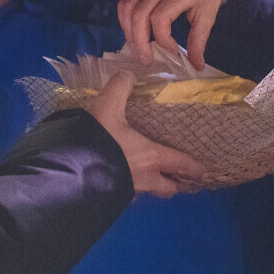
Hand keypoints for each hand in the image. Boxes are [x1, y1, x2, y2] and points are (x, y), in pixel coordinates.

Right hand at [86, 73, 206, 197]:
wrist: (69, 170)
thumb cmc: (99, 139)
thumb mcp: (108, 105)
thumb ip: (121, 86)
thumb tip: (128, 75)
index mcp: (152, 157)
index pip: (181, 164)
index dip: (194, 168)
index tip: (203, 172)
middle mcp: (145, 178)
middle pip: (168, 188)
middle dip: (174, 183)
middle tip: (176, 177)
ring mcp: (129, 192)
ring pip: (149, 192)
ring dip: (153, 187)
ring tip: (149, 177)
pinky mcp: (112, 199)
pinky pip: (128, 196)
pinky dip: (130, 189)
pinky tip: (122, 180)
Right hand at [118, 0, 233, 70]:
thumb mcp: (209, 15)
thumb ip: (199, 41)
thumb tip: (196, 66)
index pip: (160, 18)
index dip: (163, 39)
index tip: (174, 50)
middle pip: (139, 15)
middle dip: (139, 42)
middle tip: (147, 60)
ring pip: (127, 7)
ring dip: (128, 31)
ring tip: (137, 48)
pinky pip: (125, 1)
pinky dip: (124, 19)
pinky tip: (133, 32)